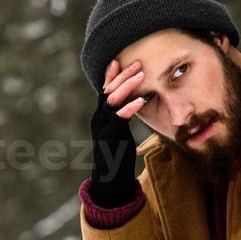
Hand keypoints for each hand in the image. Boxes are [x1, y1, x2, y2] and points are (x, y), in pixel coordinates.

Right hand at [89, 58, 145, 207]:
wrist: (109, 178)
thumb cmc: (116, 155)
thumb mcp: (119, 132)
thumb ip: (120, 118)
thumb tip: (132, 104)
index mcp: (100, 116)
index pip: (104, 91)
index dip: (111, 75)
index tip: (119, 61)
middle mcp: (99, 119)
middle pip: (108, 91)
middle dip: (122, 75)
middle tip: (137, 63)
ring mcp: (103, 127)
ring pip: (112, 100)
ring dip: (127, 86)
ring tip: (141, 75)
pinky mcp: (110, 136)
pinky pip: (119, 118)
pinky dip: (130, 107)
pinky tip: (141, 100)